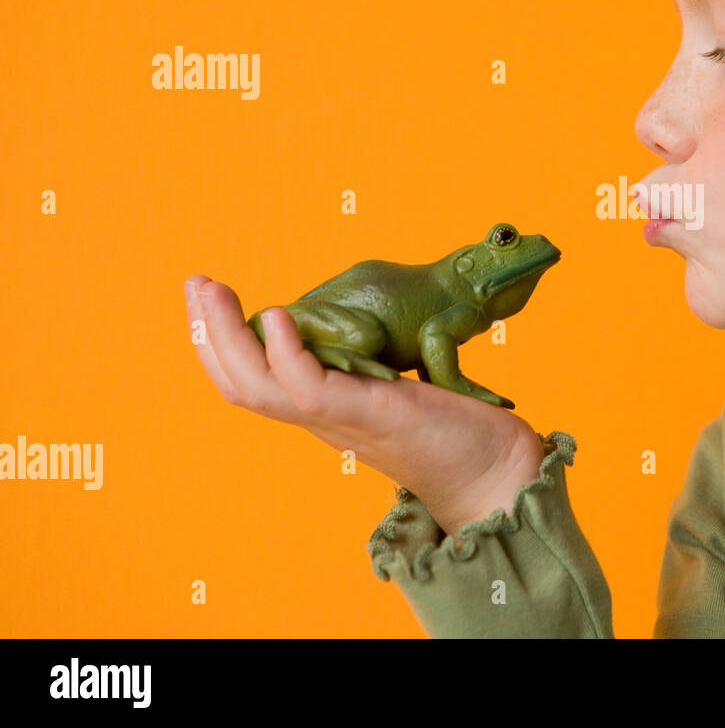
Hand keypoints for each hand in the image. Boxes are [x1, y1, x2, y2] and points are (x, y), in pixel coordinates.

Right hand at [183, 274, 544, 537]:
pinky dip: (288, 354)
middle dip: (210, 332)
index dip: (223, 341)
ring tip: (214, 294)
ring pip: (261, 387)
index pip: (253, 379)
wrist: (497, 470)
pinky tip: (278, 318)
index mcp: (324, 408)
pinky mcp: (373, 415)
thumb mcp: (398, 384)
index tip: (208, 295)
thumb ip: (369, 364)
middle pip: (242, 383)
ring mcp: (344, 419)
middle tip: (195, 284)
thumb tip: (357, 331)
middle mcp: (324, 418)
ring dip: (229, 339)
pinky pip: (310, 390)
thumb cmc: (454, 428)